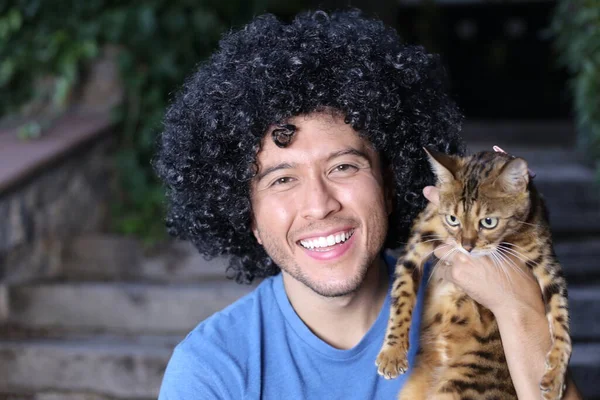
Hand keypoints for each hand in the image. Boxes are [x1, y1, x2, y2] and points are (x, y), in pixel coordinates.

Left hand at [422, 186, 543, 317]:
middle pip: (447, 241)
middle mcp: (470, 248)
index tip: (455, 233)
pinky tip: (458, 277)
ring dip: (447, 259)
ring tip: (459, 267)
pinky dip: (447, 273)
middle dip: (450, 246)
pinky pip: (443, 271)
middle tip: (458, 254)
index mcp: (483, 241)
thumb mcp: (508, 255)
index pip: (461, 230)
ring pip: (440, 254)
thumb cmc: (518, 280)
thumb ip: (491, 246)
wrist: (516, 302)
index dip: (457, 234)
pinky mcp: (457, 277)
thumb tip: (483, 241)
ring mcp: (461, 262)